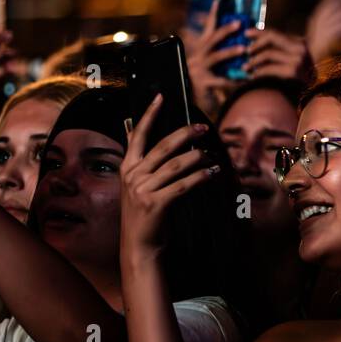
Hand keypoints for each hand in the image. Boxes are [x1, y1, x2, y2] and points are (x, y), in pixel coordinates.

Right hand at [120, 95, 219, 260]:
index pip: (138, 134)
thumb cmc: (144, 213)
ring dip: (198, 158)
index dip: (150, 114)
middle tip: (203, 128)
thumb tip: (144, 134)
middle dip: (186, 134)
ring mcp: (143, 190)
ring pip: (177, 165)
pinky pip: (184, 185)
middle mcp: (133, 176)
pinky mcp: (156, 204)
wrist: (139, 245)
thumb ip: (142, 161)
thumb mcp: (136, 184)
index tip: (161, 96)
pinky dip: (200, 177)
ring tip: (211, 156)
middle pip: (164, 146)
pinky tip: (212, 173)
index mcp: (128, 167)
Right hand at [182, 4, 241, 117]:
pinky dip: (232, 80)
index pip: (207, 29)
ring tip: (244, 49)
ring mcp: (198, 70)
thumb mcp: (211, 67)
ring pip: (215, 57)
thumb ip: (221, 56)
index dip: (213, 14)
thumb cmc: (203, 84)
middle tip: (239, 24)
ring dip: (230, 51)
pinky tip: (243, 79)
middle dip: (225, 30)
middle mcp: (197, 57)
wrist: (186, 103)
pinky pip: (219, 80)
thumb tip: (240, 46)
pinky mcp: (202, 84)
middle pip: (211, 39)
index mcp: (200, 51)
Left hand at [245, 27, 312, 82]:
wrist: (310, 98)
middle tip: (246, 52)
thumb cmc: (298, 80)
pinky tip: (253, 77)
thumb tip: (254, 41)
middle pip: (272, 37)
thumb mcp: (290, 60)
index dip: (259, 32)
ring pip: (269, 53)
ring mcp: (298, 59)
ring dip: (254, 60)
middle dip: (255, 43)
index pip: (275, 32)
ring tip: (246, 67)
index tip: (246, 33)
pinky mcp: (293, 71)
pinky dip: (259, 72)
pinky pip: (269, 68)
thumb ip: (277, 50)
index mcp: (300, 42)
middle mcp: (300, 47)